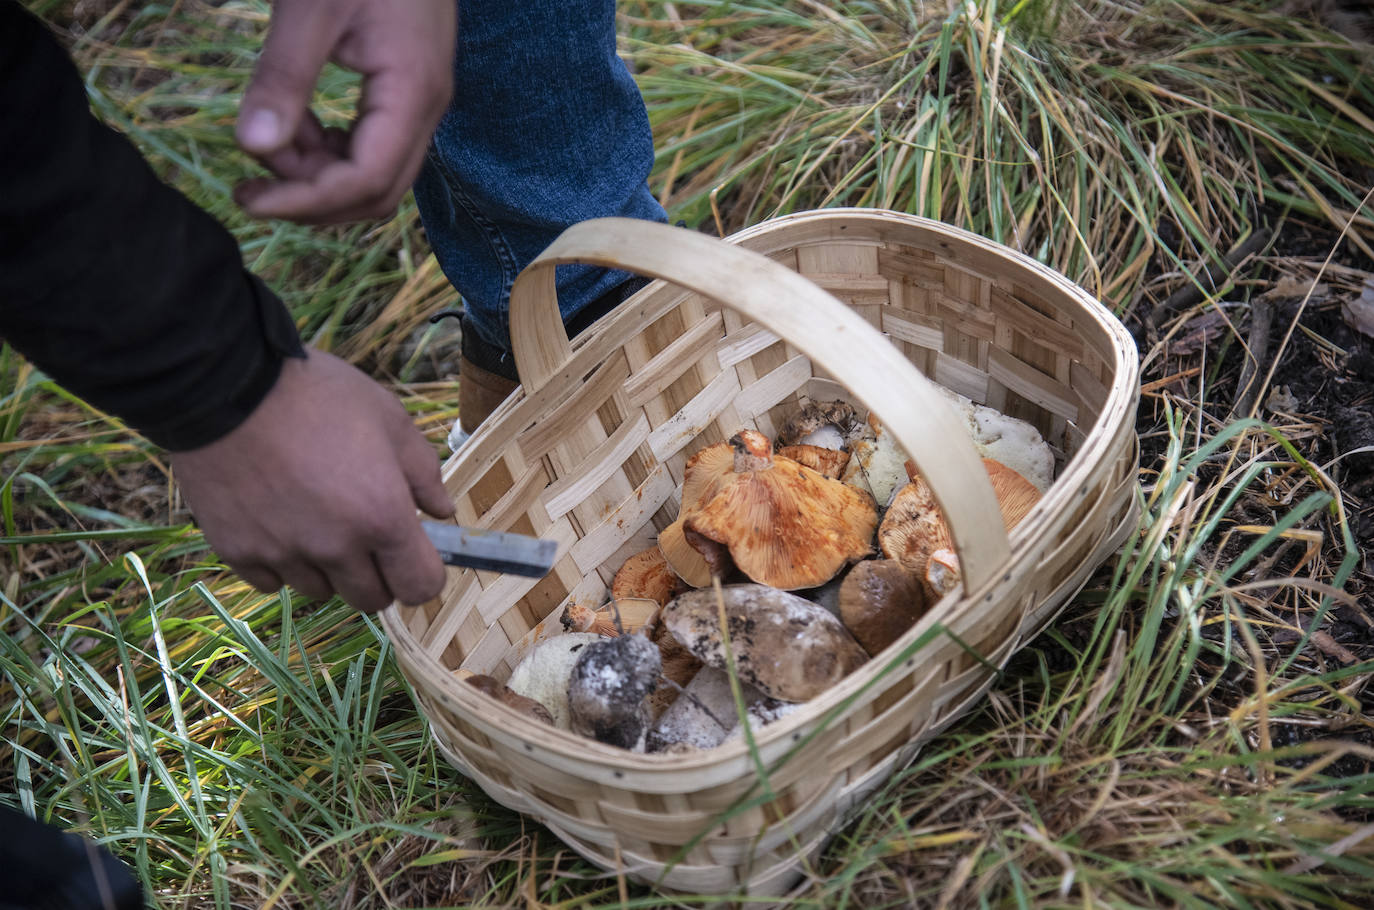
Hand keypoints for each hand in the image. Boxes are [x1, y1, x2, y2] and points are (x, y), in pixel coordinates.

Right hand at [171, 350, 452, 611]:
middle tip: (364, 532)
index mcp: (382, 517)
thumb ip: (423, 471)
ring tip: (315, 517)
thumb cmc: (317, 395)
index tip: (413, 554)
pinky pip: (270, 581)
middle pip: (371, 599)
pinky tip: (278, 521)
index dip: (421, 574)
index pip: (419, 587)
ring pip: (320, 590)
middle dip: (376, 573)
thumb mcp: (388, 418)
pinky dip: (280, 562)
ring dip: (327, 568)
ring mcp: (283, 553)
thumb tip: (442, 511)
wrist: (225, 384)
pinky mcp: (237, 551)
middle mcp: (335, 547)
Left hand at [234, 0, 455, 223]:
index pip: (366, 180)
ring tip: (267, 138)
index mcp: (412, 92)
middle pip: (377, 192)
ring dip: (317, 174)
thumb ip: (282, 77)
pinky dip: (328, 150)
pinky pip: (372, 145)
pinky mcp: (407, 90)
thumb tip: (249, 145)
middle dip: (312, 199)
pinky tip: (294, 124)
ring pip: (375, 175)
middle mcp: (426, 108)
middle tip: (248, 187)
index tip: (247, 198)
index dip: (306, 201)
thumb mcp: (309, 7)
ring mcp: (420, 101)